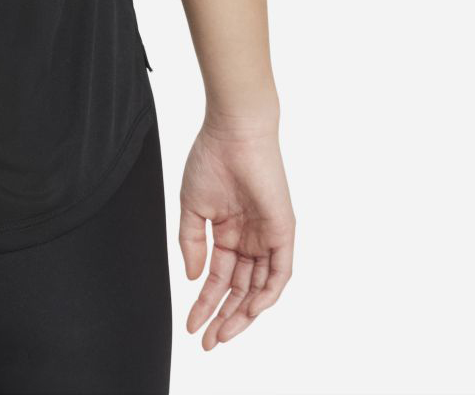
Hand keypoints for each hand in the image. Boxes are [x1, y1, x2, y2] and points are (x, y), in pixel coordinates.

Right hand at [177, 122, 294, 348]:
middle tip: (207, 341)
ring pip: (258, 287)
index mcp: (227, 232)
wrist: (233, 133)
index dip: (204, 303)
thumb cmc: (210, 160)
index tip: (190, 325)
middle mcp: (249, 239)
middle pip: (238, 289)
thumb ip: (191, 244)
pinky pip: (279, 272)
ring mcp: (267, 237)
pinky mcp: (283, 232)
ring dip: (242, 313)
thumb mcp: (192, 207)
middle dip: (222, 317)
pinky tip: (248, 310)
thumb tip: (192, 278)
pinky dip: (266, 294)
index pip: (218, 278)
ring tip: (223, 333)